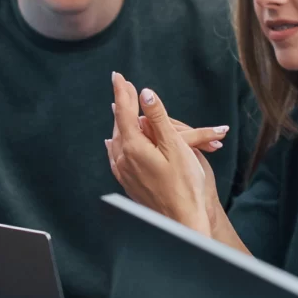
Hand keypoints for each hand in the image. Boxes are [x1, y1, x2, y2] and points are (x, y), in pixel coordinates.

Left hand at [105, 72, 221, 229]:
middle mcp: (123, 159)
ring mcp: (124, 172)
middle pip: (120, 124)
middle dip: (123, 104)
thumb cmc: (185, 185)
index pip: (124, 112)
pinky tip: (112, 142)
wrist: (182, 221)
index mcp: (134, 147)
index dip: (123, 92)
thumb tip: (145, 94)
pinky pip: (117, 155)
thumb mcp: (175, 146)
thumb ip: (158, 118)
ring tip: (120, 107)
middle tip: (123, 86)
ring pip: (118, 139)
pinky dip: (117, 141)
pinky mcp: (128, 183)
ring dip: (121, 122)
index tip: (118, 76)